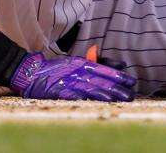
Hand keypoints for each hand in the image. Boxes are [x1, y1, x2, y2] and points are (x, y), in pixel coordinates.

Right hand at [10, 52, 136, 100]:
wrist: (33, 72)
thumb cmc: (58, 69)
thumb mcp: (79, 63)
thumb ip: (98, 63)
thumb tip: (121, 65)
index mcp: (84, 65)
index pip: (105, 70)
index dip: (119, 76)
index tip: (132, 81)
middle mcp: (78, 72)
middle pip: (101, 80)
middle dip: (117, 88)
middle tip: (131, 94)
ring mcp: (69, 81)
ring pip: (89, 87)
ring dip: (103, 94)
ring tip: (115, 99)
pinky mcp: (59, 90)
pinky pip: (72, 94)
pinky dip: (82, 97)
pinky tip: (92, 101)